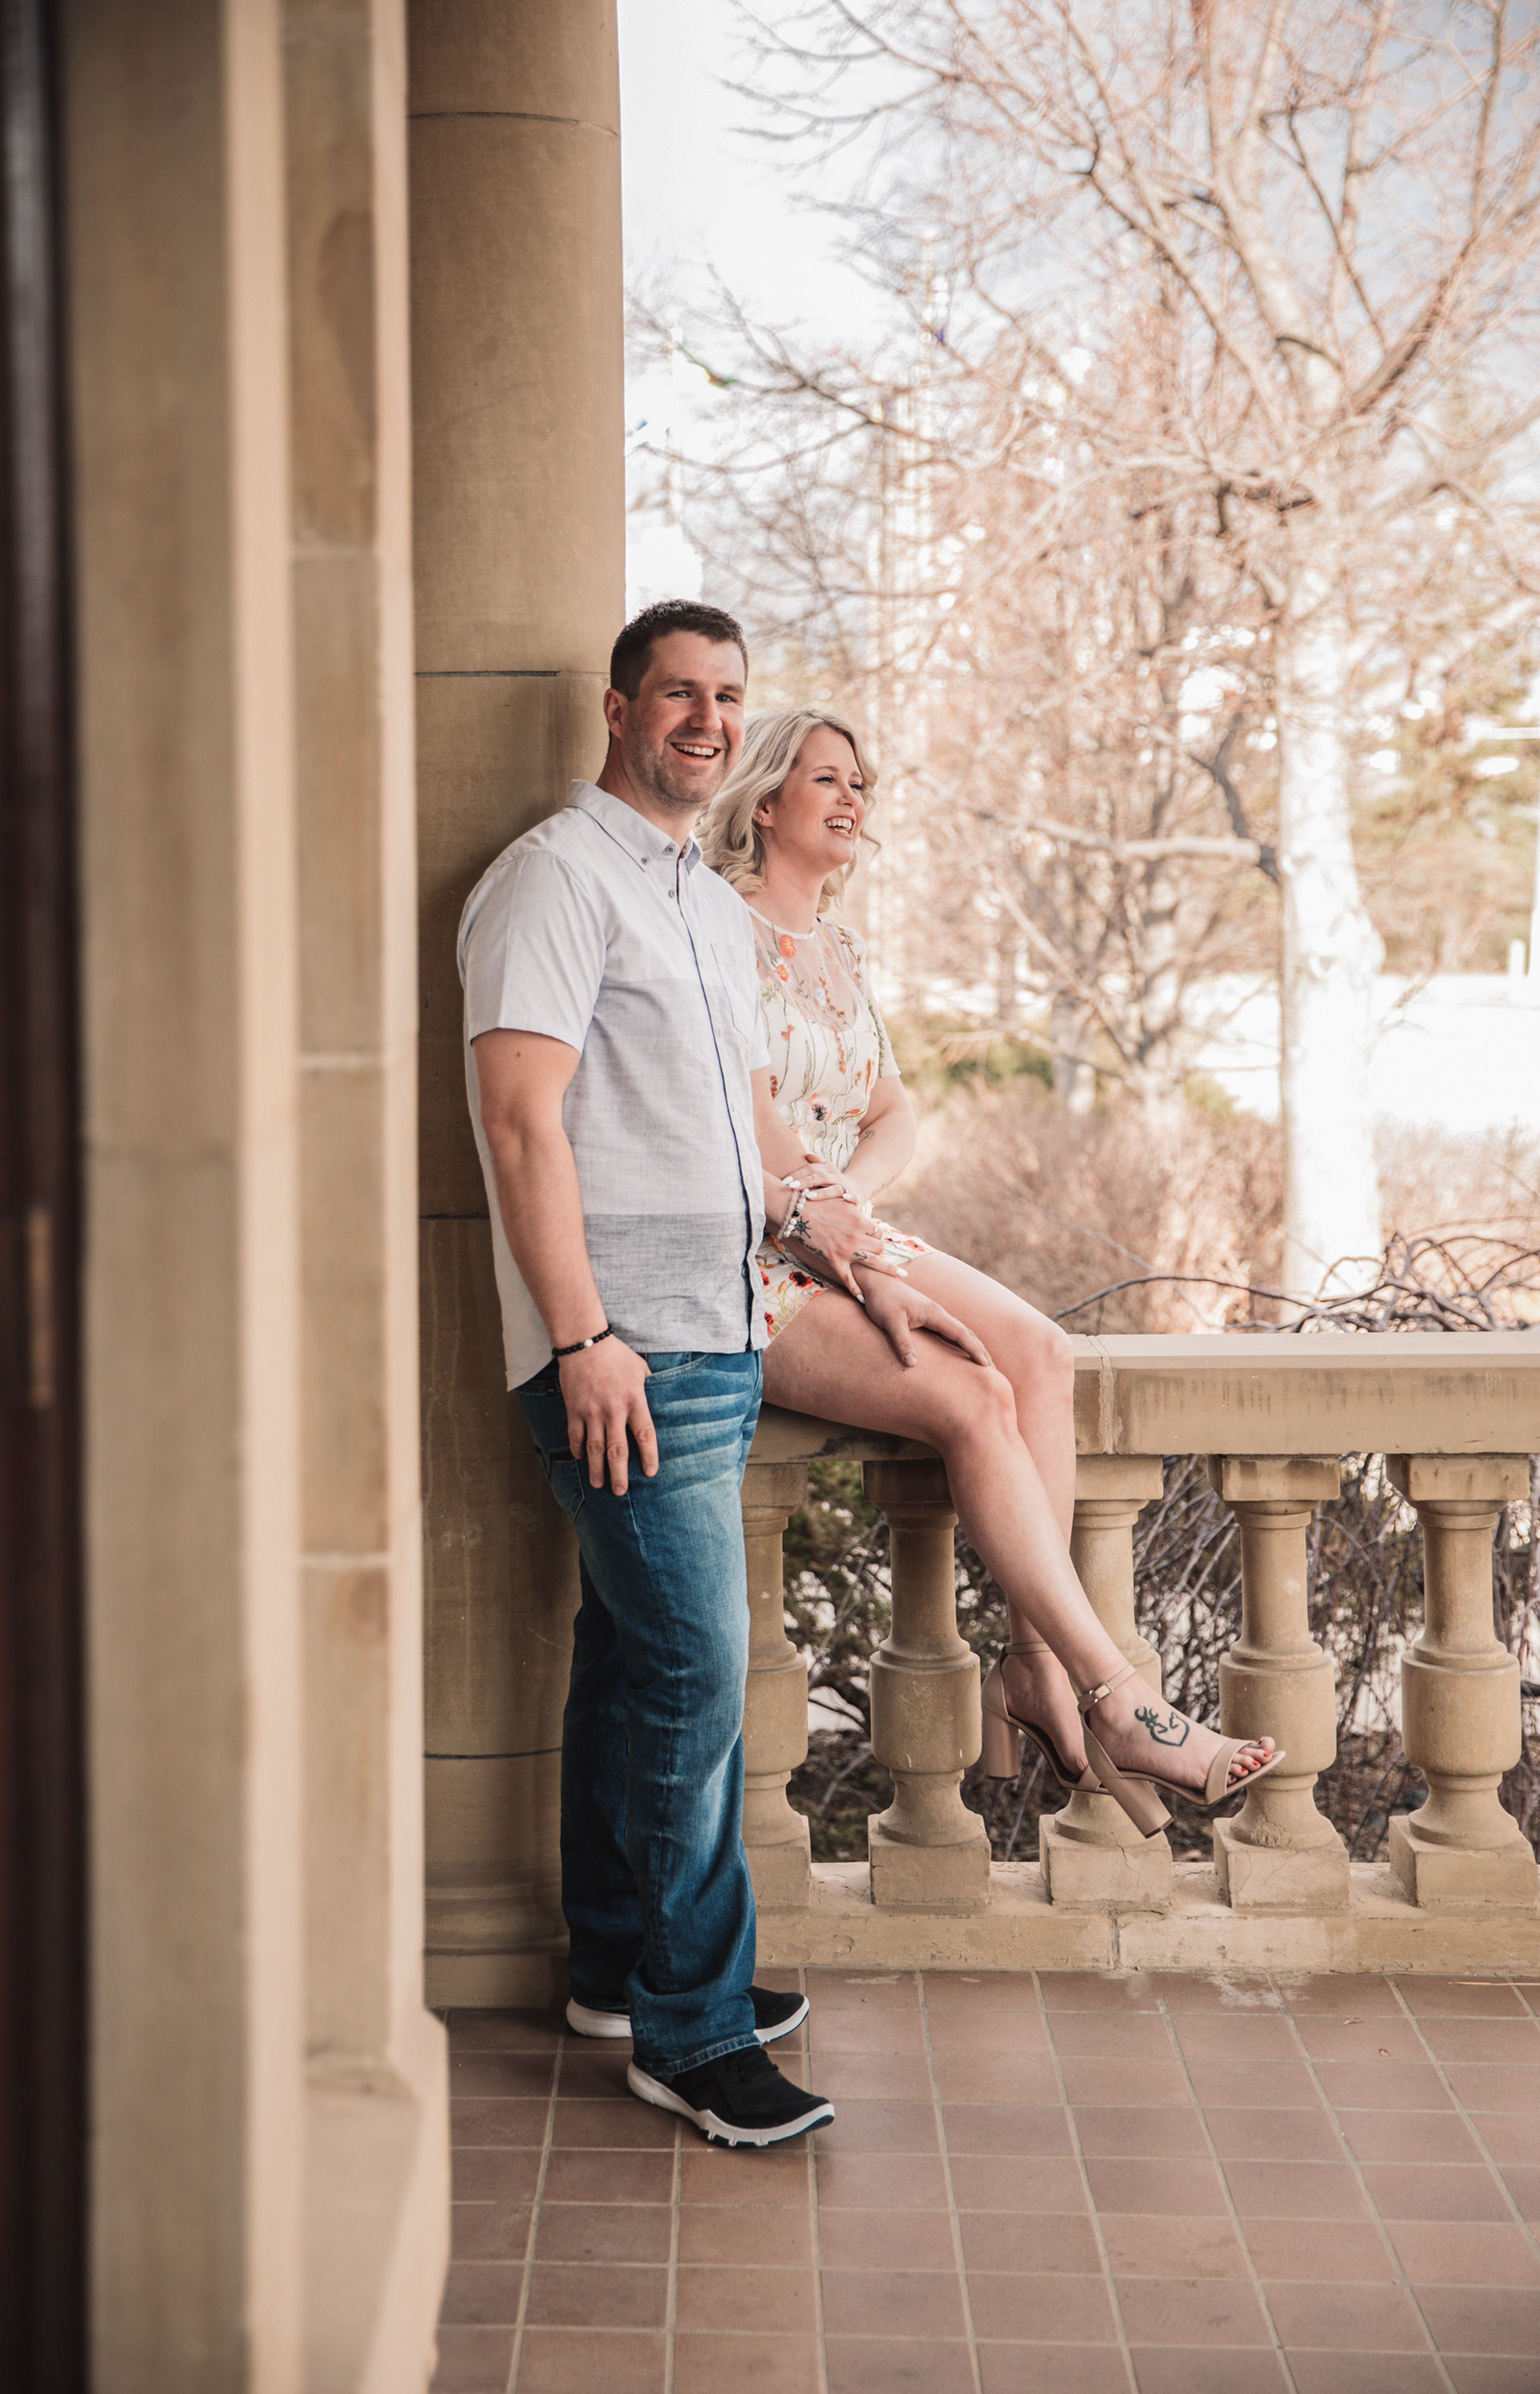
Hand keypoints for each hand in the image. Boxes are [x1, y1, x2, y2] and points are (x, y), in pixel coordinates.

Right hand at [559, 1337, 656, 1493]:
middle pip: (618, 1450)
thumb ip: (649, 1386)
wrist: (585, 1342)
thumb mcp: (640, 1368)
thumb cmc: (616, 1354)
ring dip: (596, 1469)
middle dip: (619, 1474)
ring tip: (598, 1484)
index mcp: (634, 1400)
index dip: (649, 1456)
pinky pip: (576, 1435)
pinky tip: (581, 1459)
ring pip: (595, 1448)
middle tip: (620, 1491)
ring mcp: (592, 1411)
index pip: (645, 1435)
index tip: (650, 1473)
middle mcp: (613, 1410)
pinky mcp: (574, 1409)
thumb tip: (659, 1399)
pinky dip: (578, 1449)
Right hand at [788, 1189, 905, 1296]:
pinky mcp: (834, 1261)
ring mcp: (846, 1251)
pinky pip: (849, 1279)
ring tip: (899, 1275)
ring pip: (873, 1261)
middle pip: (879, 1247)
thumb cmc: (818, 1202)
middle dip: (878, 1248)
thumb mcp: (841, 1201)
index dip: (875, 1234)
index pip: (877, 1231)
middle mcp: (857, 1237)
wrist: (797, 1213)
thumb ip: (855, 1207)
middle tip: (874, 1251)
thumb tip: (861, 1207)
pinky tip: (863, 1297)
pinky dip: (856, 1289)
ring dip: (885, 1267)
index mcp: (861, 1221)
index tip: (870, 1236)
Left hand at [797, 1150, 874, 1211]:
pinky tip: (845, 1198)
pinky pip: (852, 1196)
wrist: (855, 1188)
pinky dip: (849, 1197)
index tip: (785, 1182)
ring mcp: (845, 1186)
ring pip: (834, 1188)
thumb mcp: (825, 1169)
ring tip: (809, 1196)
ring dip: (822, 1192)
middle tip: (792, 1187)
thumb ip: (816, 1162)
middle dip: (806, 1181)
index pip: (811, 1168)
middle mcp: (836, 1176)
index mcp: (827, 1168)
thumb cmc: (833, 1180)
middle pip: (820, 1177)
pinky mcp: (854, 1197)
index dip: (798, 1174)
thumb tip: (807, 1154)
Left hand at [856, 1273, 993, 1370]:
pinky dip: (961, 1343)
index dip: (974, 1349)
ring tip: (984, 1364)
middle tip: (994, 1370)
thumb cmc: (882, 1300)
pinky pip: (950, 1333)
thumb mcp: (890, 1321)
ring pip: (960, 1333)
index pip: (961, 1333)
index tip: (986, 1365)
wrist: (875, 1283)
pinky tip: (961, 1353)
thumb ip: (902, 1341)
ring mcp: (934, 1315)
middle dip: (981, 1350)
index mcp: (934, 1313)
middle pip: (966, 1333)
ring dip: (973, 1347)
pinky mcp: (927, 1318)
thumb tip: (913, 1364)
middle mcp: (938, 1313)